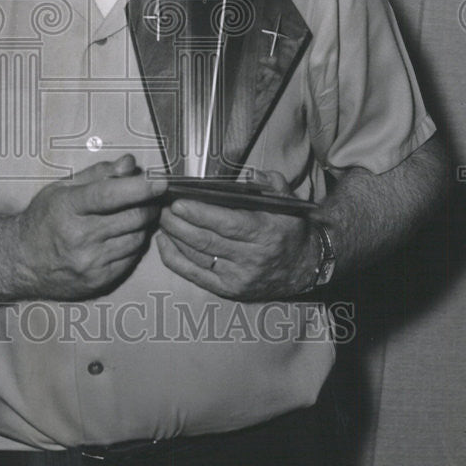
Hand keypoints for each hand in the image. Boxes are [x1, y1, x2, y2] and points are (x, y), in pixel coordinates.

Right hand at [14, 154, 165, 299]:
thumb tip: (130, 164)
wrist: (20, 261)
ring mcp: (89, 263)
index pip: (109, 195)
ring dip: (143, 224)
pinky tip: (123, 236)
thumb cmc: (44, 218)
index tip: (161, 180)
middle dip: (148, 203)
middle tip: (151, 195)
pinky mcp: (98, 281)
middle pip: (131, 217)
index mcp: (67, 208)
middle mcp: (79, 237)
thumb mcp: (63, 188)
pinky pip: (131, 258)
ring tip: (134, 215)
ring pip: (137, 238)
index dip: (139, 187)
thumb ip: (100, 174)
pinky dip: (134, 244)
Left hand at [156, 170, 316, 300]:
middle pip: (206, 240)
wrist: (305, 267)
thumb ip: (270, 183)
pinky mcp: (228, 290)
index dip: (200, 214)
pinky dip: (175, 258)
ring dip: (174, 237)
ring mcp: (238, 277)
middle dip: (179, 223)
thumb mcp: (288, 202)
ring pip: (197, 256)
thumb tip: (248, 175)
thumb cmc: (290, 229)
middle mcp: (251, 258)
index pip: (227, 224)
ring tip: (161, 219)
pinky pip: (194, 275)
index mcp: (265, 233)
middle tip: (161, 207)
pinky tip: (163, 242)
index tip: (178, 202)